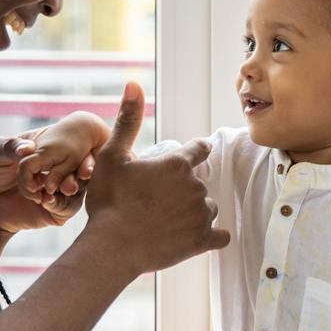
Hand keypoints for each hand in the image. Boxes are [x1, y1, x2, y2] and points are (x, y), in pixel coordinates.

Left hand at [0, 112, 110, 233]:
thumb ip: (9, 146)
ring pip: (79, 188)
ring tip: (65, 188)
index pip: (73, 147)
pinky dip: (61, 204)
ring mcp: (59, 189)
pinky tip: (47, 201)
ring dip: (74, 187)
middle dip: (86, 170)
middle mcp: (58, 168)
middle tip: (83, 173)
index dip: (83, 151)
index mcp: (49, 149)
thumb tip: (28, 147)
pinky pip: (68, 208)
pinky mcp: (56, 209)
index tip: (86, 155)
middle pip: (82, 168)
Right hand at [80, 83, 229, 275]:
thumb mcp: (113, 156)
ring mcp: (202, 214)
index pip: (200, 149)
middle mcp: (195, 186)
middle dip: (184, 190)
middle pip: (199, 183)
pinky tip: (196, 238)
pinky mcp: (203, 240)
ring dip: (194, 213)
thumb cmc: (109, 201)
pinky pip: (221, 236)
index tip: (189, 159)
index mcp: (177, 164)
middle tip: (158, 203)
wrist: (112, 247)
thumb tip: (133, 83)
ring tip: (167, 222)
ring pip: (207, 208)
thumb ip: (128, 120)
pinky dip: (211, 237)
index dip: (195, 153)